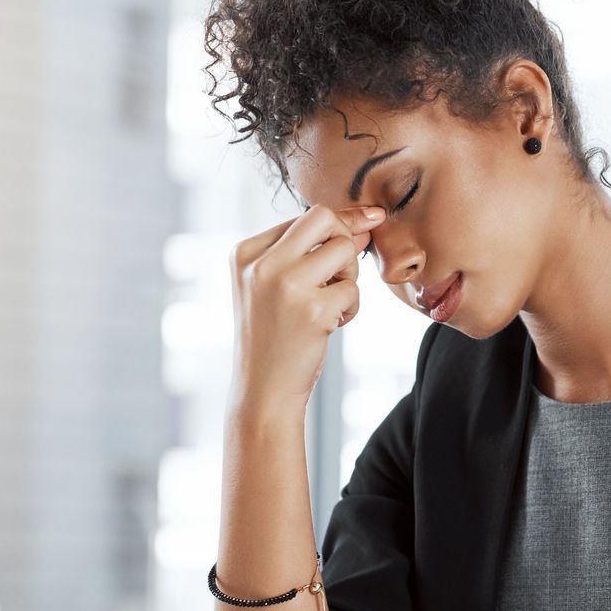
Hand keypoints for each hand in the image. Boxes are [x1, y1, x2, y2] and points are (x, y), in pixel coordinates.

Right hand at [230, 203, 383, 407]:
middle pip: (324, 218)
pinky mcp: (312, 309)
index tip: (346, 249)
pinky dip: (352, 307)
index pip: (302, 218)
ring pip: (345, 249)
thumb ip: (311, 252)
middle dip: (345, 240)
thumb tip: (365, 221)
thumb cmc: (274, 336)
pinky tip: (332, 326)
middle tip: (339, 274)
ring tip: (331, 304)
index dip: (333, 232)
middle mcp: (261, 263)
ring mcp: (285, 284)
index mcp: (245, 252)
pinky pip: (353, 289)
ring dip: (350, 276)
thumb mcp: (276, 287)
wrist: (263, 392)